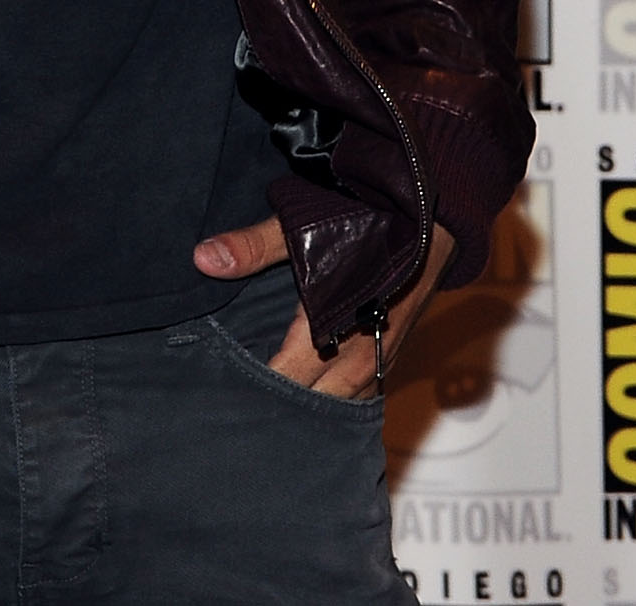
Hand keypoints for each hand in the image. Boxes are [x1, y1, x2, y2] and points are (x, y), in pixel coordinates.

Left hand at [192, 214, 458, 397]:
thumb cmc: (366, 218)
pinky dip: (341, 401)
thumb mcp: (301, 224)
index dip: (258, 388)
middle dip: (284, 409)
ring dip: (314, 410)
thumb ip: (253, 246)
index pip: (289, 374)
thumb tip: (203, 259)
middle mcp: (363, 348)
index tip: (227, 396)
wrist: (432, 217)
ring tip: (273, 418)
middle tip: (243, 413)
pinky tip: (318, 406)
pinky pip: (366, 393)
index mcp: (335, 321)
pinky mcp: (393, 352)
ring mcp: (382, 354)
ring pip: (345, 403)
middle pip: (318, 400)